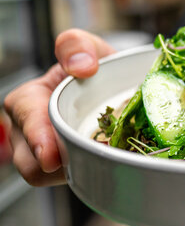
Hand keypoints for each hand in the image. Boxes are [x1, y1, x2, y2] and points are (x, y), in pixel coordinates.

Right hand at [3, 29, 114, 185]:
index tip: (50, 156)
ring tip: (104, 158)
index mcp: (29, 100)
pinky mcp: (69, 169)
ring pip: (50, 177)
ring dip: (76, 171)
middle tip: (88, 162)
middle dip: (56, 165)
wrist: (118, 88)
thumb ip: (78, 45)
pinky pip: (73, 179)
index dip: (36, 137)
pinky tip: (109, 163)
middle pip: (30, 161)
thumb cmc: (96, 69)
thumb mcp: (89, 48)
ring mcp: (49, 154)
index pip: (24, 119)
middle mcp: (32, 131)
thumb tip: (81, 66)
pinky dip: (90, 174)